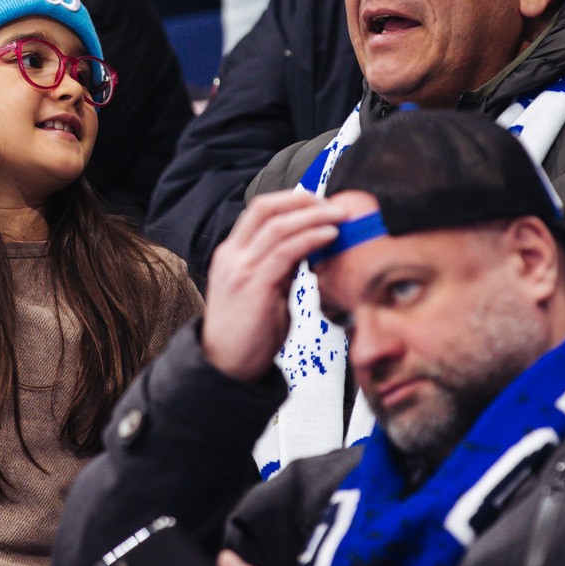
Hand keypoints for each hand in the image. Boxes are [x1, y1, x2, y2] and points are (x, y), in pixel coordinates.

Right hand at [201, 190, 350, 382]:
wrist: (226, 365)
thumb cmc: (246, 333)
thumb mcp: (262, 291)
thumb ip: (279, 269)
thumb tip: (306, 251)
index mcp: (231, 254)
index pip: (259, 211)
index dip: (290, 200)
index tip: (317, 201)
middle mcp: (233, 255)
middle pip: (266, 208)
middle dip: (302, 201)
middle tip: (332, 204)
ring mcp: (241, 268)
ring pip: (279, 225)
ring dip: (313, 216)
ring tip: (338, 216)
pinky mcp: (255, 284)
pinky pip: (286, 250)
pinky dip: (310, 237)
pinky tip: (328, 236)